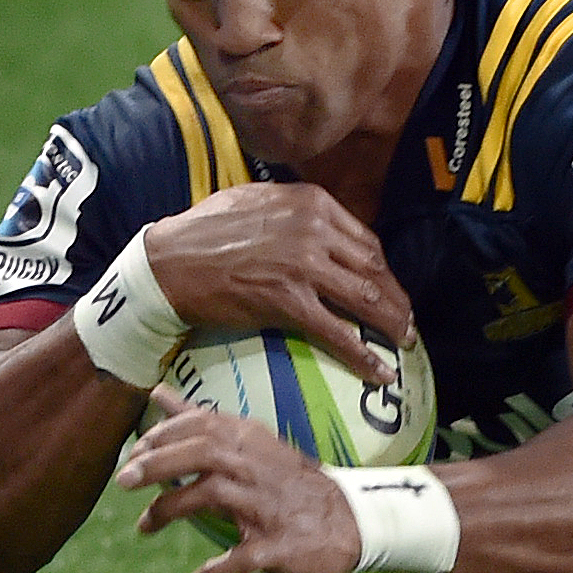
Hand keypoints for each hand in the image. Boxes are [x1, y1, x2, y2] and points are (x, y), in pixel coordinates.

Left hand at [119, 389, 361, 572]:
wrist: (352, 522)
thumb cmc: (288, 482)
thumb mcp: (250, 443)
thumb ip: (200, 420)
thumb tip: (159, 392)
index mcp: (252, 443)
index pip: (201, 425)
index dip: (161, 436)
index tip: (135, 452)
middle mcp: (259, 469)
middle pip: (202, 453)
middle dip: (157, 465)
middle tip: (123, 482)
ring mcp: (269, 507)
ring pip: (212, 497)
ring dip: (170, 511)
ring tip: (144, 526)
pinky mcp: (279, 546)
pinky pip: (240, 560)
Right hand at [141, 184, 414, 383]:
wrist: (168, 262)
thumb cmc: (205, 231)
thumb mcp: (258, 200)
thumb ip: (297, 211)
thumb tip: (325, 227)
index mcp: (312, 203)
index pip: (365, 240)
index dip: (383, 270)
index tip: (389, 288)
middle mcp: (314, 230)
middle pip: (374, 269)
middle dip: (396, 299)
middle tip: (404, 321)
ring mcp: (303, 266)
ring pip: (365, 299)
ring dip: (391, 324)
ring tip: (402, 341)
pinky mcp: (288, 301)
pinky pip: (338, 333)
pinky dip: (364, 355)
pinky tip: (380, 372)